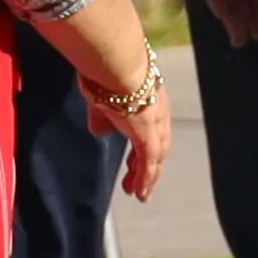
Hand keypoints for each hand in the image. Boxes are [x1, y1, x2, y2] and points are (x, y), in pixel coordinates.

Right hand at [84, 62, 171, 204]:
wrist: (117, 63)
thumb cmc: (106, 68)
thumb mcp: (100, 95)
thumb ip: (100, 114)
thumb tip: (99, 129)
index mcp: (148, 95)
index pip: (150, 124)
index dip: (144, 141)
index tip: (136, 154)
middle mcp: (158, 110)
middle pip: (158, 144)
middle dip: (148, 163)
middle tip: (139, 179)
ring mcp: (155, 124)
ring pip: (156, 157)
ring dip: (147, 176)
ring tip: (140, 194)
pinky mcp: (149, 137)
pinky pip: (149, 165)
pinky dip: (145, 180)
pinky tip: (140, 193)